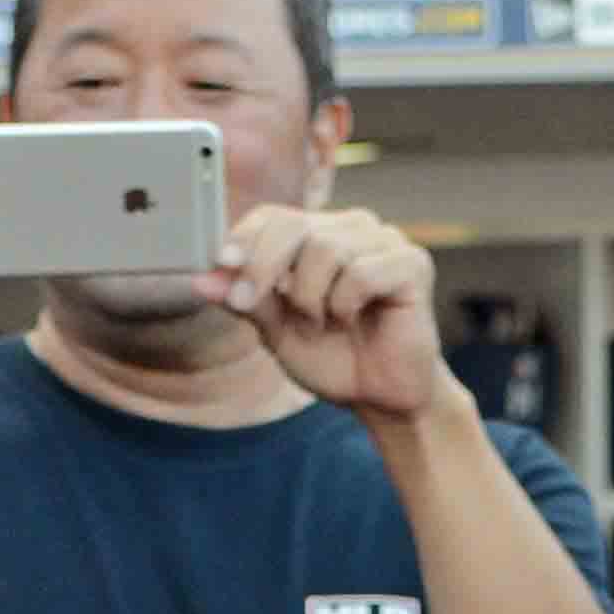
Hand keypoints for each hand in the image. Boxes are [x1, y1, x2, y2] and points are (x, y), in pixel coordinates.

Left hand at [215, 201, 449, 428]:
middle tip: (250, 304)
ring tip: (322, 324)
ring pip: (325, 248)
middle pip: (294, 225)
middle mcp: (352, 229)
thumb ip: (245, 300)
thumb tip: (201, 279)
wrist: (382, 398)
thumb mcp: (277, 331)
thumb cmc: (334, 359)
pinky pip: (361, 271)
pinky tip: (353, 320)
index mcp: (319, 235)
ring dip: (310, 298)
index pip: (274, 216)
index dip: (245, 237)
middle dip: (263, 267)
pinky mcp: (412, 262)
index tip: (223, 264)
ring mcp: (384, 241)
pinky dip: (345, 303)